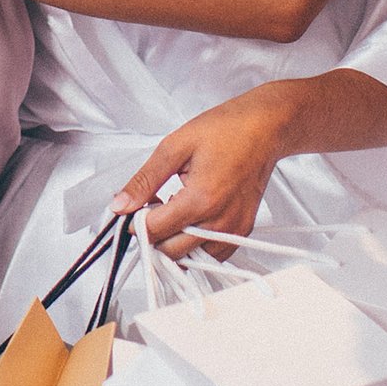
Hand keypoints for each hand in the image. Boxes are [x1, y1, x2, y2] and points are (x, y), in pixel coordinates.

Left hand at [107, 89, 292, 258]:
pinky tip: (191, 218)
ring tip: (173, 209)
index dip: (135, 222)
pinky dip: (195, 243)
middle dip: (154, 233)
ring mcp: (234, 230)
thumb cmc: (226, 130)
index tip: (133, 208)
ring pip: (191, 257)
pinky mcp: (243, 231)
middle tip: (152, 207)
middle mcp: (220, 222)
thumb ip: (145, 180)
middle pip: (170, 252)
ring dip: (174, 241)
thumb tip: (120, 204)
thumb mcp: (175, 146)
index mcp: (200, 199)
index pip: (154, 232)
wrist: (265, 128)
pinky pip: (212, 254)